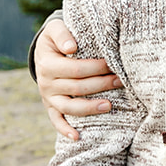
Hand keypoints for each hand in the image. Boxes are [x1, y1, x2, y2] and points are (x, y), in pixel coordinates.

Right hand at [36, 19, 121, 138]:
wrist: (44, 51)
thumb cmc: (57, 38)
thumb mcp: (55, 29)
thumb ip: (62, 34)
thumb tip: (72, 48)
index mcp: (47, 64)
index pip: (76, 69)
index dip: (95, 67)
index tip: (112, 64)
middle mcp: (46, 83)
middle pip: (77, 88)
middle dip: (101, 84)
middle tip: (121, 80)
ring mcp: (48, 97)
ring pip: (70, 107)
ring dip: (90, 108)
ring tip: (110, 106)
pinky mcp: (50, 107)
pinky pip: (56, 121)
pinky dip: (65, 130)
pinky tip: (78, 137)